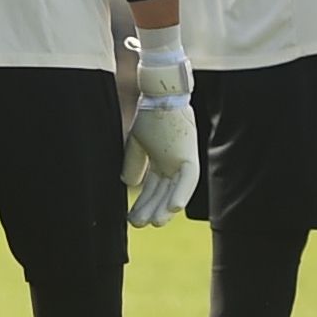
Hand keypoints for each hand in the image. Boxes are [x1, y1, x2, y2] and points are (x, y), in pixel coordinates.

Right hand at [123, 37, 199, 227]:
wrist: (160, 92)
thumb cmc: (149, 113)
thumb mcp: (137, 141)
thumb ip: (134, 162)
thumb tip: (127, 182)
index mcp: (161, 160)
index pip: (151, 187)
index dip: (142, 203)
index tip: (131, 217)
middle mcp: (173, 163)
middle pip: (161, 192)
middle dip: (150, 209)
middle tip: (137, 225)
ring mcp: (182, 160)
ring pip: (174, 190)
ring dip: (164, 207)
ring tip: (155, 223)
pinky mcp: (190, 156)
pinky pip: (188, 179)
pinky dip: (182, 192)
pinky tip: (175, 206)